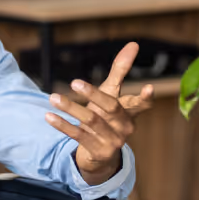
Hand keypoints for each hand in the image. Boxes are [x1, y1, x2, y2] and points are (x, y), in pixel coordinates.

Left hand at [45, 41, 152, 180]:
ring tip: (52, 97)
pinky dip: (63, 125)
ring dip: (70, 107)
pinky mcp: (98, 152)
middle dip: (93, 94)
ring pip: (91, 121)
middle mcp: (124, 127)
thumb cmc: (106, 116)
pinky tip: (49, 115)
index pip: (141, 104)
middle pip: (111, 108)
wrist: (99, 156)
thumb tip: (133, 44)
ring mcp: (112, 141)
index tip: (149, 87)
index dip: (146, 97)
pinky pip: (78, 135)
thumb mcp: (112, 93)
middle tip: (74, 81)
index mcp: (130, 112)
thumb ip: (120, 71)